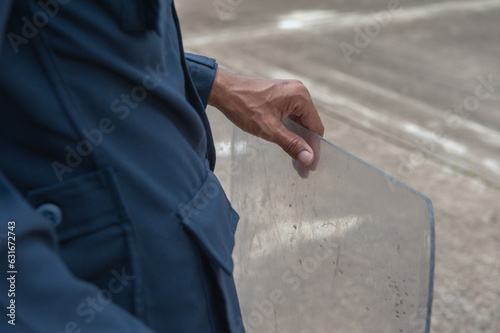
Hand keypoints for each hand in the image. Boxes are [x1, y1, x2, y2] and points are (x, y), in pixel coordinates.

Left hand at [208, 69, 323, 165]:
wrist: (222, 90)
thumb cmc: (243, 106)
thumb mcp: (269, 129)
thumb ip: (291, 144)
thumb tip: (308, 158)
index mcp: (300, 96)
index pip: (315, 127)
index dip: (314, 149)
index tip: (311, 167)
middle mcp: (298, 92)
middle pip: (308, 125)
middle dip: (306, 147)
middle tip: (303, 169)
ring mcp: (288, 93)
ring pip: (299, 123)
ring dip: (297, 141)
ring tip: (296, 162)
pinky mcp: (279, 97)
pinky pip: (290, 117)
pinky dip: (289, 132)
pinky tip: (287, 146)